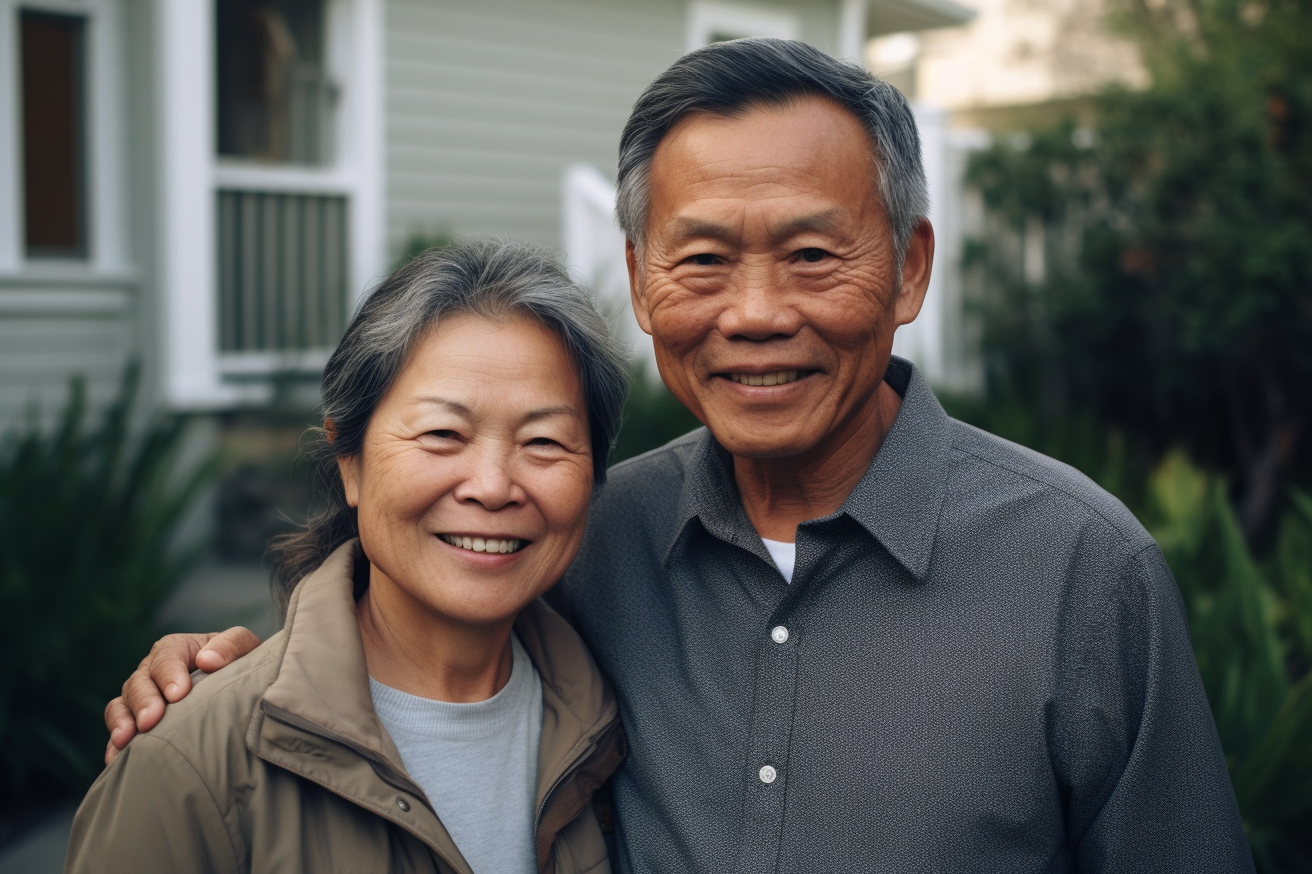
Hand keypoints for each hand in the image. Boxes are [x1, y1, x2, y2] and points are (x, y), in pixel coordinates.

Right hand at [103, 627, 263, 763]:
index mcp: (179, 648)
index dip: (169, 674)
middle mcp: (154, 670)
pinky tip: (117, 759)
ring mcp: (142, 696)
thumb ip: (231, 645)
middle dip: (144, 701)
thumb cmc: (241, 665)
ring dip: (122, 721)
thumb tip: (208, 660)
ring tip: (127, 739)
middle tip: (151, 720)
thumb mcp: (244, 648)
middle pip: (140, 681)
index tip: (178, 694)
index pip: (167, 655)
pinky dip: (115, 744)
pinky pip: (118, 730)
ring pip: (122, 704)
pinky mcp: (136, 721)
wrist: (239, 690)